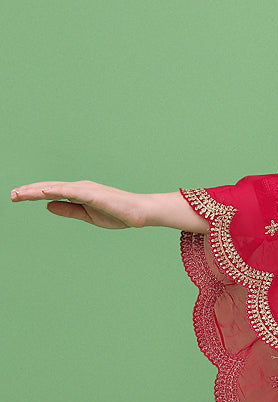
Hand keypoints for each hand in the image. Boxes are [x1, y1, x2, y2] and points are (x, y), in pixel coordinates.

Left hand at [10, 180, 150, 228]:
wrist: (140, 213)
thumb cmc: (118, 213)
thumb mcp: (87, 215)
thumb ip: (68, 209)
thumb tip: (47, 205)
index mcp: (78, 193)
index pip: (51, 192)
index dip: (32, 194)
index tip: (17, 196)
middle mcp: (79, 187)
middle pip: (49, 188)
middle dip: (28, 191)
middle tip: (11, 195)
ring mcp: (85, 188)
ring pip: (55, 188)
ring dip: (36, 190)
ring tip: (19, 194)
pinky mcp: (92, 193)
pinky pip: (70, 191)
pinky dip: (55, 190)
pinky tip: (42, 192)